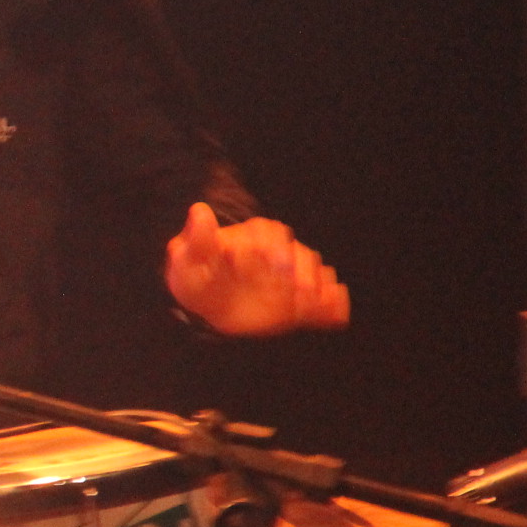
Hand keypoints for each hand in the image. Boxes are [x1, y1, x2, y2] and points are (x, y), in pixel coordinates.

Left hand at [163, 202, 350, 336]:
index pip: (271, 235)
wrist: (206, 304)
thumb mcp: (188, 258)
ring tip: (319, 303)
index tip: (279, 264)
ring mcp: (290, 277)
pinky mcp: (298, 302)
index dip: (277, 248)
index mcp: (253, 238)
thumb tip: (199, 210)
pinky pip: (320, 302)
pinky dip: (331, 307)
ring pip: (313, 277)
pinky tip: (337, 316)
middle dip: (304, 272)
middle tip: (304, 291)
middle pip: (299, 256)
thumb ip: (198, 238)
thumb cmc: (195, 274)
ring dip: (319, 289)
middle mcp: (278, 254)